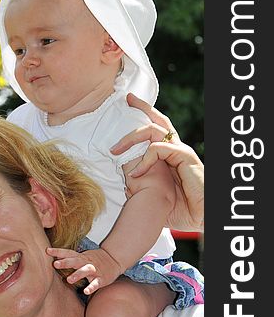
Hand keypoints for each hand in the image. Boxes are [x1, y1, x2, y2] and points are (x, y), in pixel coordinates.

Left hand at [47, 247, 123, 294]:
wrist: (114, 259)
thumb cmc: (94, 259)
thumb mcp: (82, 256)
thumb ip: (70, 257)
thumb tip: (54, 257)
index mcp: (81, 257)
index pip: (68, 252)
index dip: (58, 251)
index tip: (47, 251)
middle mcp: (87, 262)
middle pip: (75, 261)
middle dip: (65, 262)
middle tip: (55, 264)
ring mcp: (94, 270)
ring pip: (86, 271)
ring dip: (77, 274)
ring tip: (69, 280)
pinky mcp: (101, 278)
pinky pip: (96, 283)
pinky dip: (92, 287)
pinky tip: (86, 291)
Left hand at [110, 93, 203, 231]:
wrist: (201, 217)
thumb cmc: (181, 209)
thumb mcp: (156, 194)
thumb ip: (142, 185)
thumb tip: (125, 183)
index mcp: (170, 155)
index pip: (156, 130)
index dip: (143, 117)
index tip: (128, 107)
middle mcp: (176, 148)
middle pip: (159, 120)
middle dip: (142, 108)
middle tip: (127, 100)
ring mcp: (181, 152)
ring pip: (155, 131)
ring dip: (131, 138)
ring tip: (115, 150)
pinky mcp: (185, 158)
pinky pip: (159, 150)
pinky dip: (144, 159)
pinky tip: (135, 174)